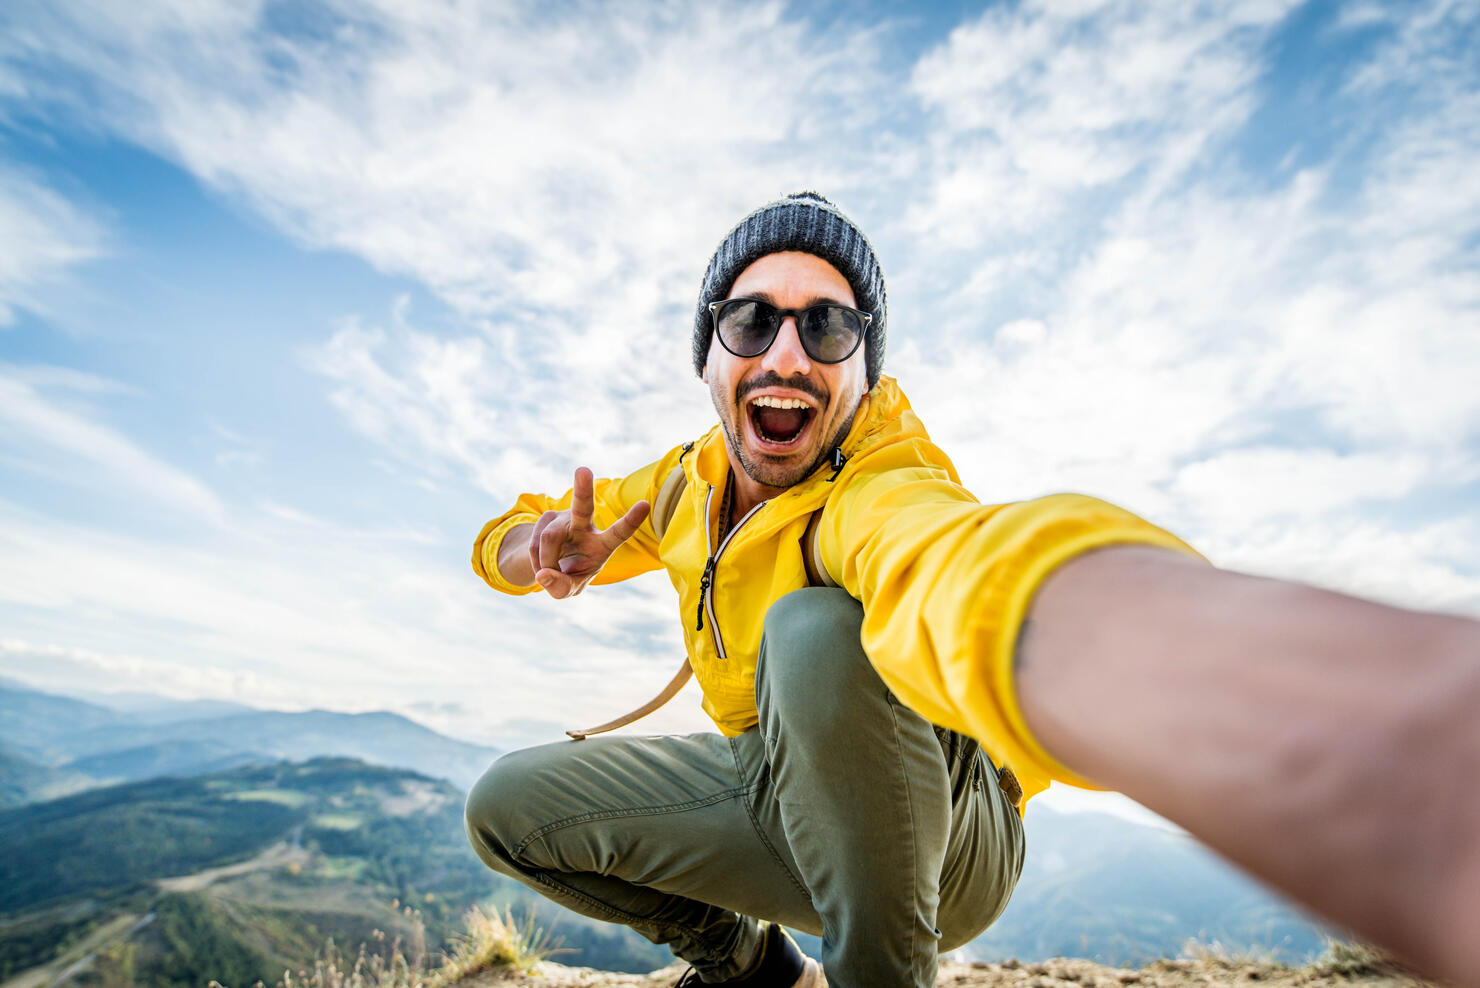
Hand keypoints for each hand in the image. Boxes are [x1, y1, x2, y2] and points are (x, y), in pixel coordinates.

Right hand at [527, 466, 650, 598]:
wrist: (550, 565)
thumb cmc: (569, 576)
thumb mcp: (569, 589)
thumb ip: (560, 587)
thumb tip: (543, 575)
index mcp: (602, 545)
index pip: (619, 533)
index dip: (630, 520)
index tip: (645, 504)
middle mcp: (586, 526)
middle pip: (582, 507)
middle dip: (582, 489)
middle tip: (583, 471)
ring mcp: (564, 518)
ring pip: (549, 538)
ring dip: (544, 561)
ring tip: (547, 573)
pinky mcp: (546, 517)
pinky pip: (534, 542)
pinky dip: (534, 559)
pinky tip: (541, 563)